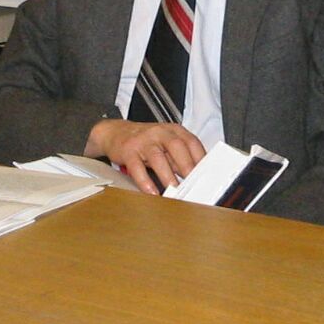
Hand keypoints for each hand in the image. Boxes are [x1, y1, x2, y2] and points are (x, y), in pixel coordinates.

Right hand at [84, 119, 205, 194]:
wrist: (116, 132)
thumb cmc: (146, 141)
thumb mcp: (166, 146)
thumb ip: (180, 159)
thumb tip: (196, 179)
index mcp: (174, 131)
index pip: (192, 143)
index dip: (201, 160)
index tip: (207, 176)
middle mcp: (160, 133)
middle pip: (177, 146)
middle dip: (187, 166)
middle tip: (194, 185)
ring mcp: (144, 140)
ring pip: (158, 157)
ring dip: (167, 176)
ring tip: (174, 192)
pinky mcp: (129, 150)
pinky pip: (137, 166)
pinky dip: (145, 181)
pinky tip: (151, 192)